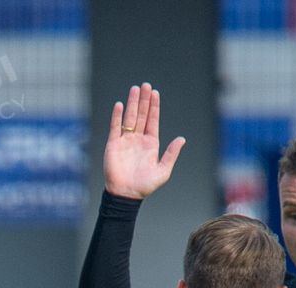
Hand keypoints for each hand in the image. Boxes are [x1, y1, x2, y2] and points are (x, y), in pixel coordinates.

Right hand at [103, 83, 183, 199]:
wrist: (126, 194)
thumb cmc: (145, 185)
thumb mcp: (163, 170)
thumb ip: (171, 154)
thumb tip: (182, 139)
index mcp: (151, 143)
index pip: (153, 120)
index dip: (154, 107)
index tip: (155, 93)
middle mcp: (138, 139)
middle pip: (142, 115)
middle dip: (144, 100)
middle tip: (146, 85)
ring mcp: (125, 140)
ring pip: (130, 117)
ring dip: (132, 103)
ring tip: (135, 89)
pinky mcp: (113, 144)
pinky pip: (115, 127)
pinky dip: (117, 116)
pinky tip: (120, 105)